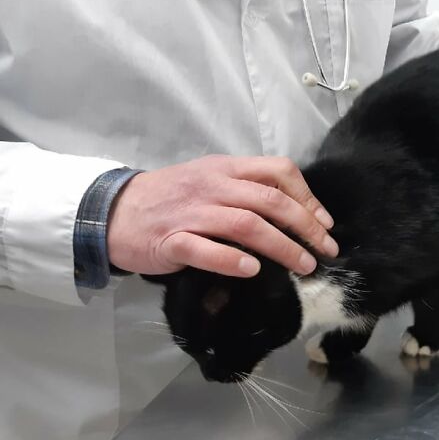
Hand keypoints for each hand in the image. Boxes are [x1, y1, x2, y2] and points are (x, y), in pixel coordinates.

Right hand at [107, 155, 336, 277]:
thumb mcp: (210, 180)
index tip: (325, 224)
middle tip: (326, 250)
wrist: (111, 212)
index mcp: (226, 168)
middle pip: (270, 201)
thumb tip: (295, 212)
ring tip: (303, 266)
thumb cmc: (169, 198)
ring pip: (246, 225)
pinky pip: (204, 249)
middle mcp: (212, 186)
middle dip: (306, 227)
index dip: (308, 197)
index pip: (278, 171)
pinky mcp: (170, 241)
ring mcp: (191, 213)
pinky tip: (251, 271)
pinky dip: (231, 260)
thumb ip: (246, 189)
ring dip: (281, 247)